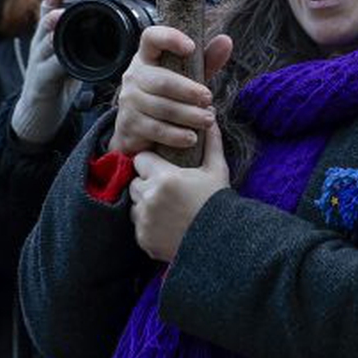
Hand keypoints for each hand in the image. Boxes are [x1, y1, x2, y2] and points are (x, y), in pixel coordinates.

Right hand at [12, 0, 88, 144]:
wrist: (38, 112)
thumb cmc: (57, 82)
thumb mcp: (71, 55)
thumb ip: (82, 40)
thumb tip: (111, 26)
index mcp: (50, 34)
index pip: (52, 3)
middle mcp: (42, 43)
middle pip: (45, 15)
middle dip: (58, 2)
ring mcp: (39, 61)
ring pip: (44, 39)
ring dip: (53, 27)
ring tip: (61, 17)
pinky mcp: (41, 80)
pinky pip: (48, 68)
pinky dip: (56, 62)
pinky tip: (64, 59)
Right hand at [110, 26, 232, 157]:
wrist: (137, 129)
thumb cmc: (167, 94)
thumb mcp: (186, 75)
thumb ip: (206, 60)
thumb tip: (226, 41)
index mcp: (147, 57)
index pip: (151, 37)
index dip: (170, 38)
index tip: (191, 48)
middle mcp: (134, 76)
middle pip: (162, 81)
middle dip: (189, 91)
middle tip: (209, 98)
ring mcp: (129, 101)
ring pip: (162, 107)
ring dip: (189, 115)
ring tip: (208, 120)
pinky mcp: (129, 125)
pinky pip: (156, 129)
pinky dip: (177, 135)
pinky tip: (192, 138)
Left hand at [129, 126, 228, 262]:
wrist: (222, 241)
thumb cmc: (219, 201)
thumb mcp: (217, 169)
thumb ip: (211, 141)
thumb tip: (211, 116)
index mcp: (164, 177)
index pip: (141, 160)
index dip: (152, 163)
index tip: (165, 169)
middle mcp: (149, 197)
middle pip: (136, 183)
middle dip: (148, 184)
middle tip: (169, 190)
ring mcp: (144, 220)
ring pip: (135, 205)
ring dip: (146, 204)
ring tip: (169, 209)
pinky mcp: (143, 239)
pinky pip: (139, 226)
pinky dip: (149, 225)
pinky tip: (168, 225)